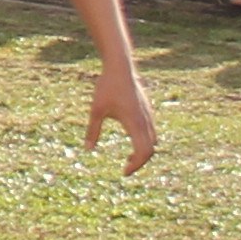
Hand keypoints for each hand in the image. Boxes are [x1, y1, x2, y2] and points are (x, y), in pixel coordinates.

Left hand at [80, 48, 159, 175]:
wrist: (120, 67)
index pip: (143, 151)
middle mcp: (145, 120)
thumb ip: (92, 131)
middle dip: (140, 162)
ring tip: (128, 159)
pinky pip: (151, 131)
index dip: (136, 165)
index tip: (124, 172)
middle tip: (126, 169)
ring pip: (153, 140)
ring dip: (143, 152)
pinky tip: (133, 142)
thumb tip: (88, 149)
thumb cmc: (107, 87)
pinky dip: (145, 142)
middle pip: (150, 150)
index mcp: (134, 122)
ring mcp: (148, 115)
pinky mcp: (147, 110)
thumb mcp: (96, 110)